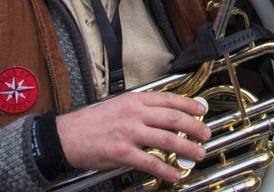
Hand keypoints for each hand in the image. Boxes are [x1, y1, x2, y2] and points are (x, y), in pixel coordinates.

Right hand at [57, 92, 209, 181]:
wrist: (68, 136)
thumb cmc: (91, 122)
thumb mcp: (117, 105)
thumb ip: (139, 108)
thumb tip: (162, 114)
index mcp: (134, 100)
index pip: (168, 98)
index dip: (189, 104)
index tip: (201, 109)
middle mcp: (134, 114)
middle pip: (173, 118)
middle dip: (194, 126)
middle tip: (205, 133)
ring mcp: (129, 133)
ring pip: (167, 139)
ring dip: (187, 147)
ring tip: (197, 154)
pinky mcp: (123, 153)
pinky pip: (151, 162)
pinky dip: (166, 169)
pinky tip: (174, 174)